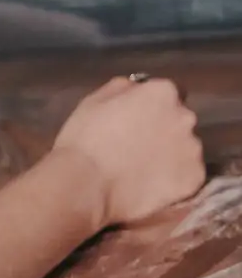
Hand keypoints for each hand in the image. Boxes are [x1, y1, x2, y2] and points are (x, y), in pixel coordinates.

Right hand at [51, 75, 204, 227]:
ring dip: (171, 157)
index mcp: (162, 93)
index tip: (136, 122)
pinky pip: (187, 178)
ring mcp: (192, 150)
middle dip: (164, 131)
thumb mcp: (94, 101)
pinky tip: (152, 188)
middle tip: (139, 148)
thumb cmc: (83, 141)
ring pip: (185, 150)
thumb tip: (136, 88)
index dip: (151, 109)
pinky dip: (174, 182)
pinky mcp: (193, 179)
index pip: (168, 95)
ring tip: (144, 173)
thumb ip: (123, 89)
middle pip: (180, 122)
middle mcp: (185, 117)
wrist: (86, 187)